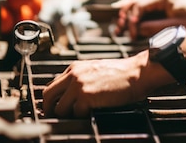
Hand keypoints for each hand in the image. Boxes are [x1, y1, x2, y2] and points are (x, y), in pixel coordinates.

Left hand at [42, 51, 160, 117]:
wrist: (137, 72)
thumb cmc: (121, 73)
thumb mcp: (95, 70)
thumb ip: (79, 79)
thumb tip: (65, 96)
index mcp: (75, 67)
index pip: (52, 85)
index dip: (52, 100)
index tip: (55, 108)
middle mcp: (74, 74)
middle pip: (47, 96)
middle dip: (50, 109)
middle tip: (57, 117)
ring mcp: (78, 85)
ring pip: (59, 109)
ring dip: (68, 114)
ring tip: (82, 113)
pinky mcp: (85, 97)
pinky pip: (75, 114)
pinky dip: (83, 116)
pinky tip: (94, 110)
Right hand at [113, 0, 185, 38]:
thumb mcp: (177, 24)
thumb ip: (157, 27)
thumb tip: (138, 29)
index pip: (140, 5)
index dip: (132, 19)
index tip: (132, 34)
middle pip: (135, 1)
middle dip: (124, 15)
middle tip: (118, 30)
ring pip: (136, 2)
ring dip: (125, 14)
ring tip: (117, 28)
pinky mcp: (159, 5)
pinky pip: (142, 7)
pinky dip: (132, 15)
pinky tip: (125, 23)